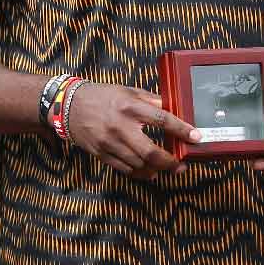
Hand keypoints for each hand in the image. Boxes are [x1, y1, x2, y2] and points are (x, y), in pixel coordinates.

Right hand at [67, 83, 201, 178]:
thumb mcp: (126, 90)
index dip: (181, 129)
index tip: (196, 137)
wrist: (67, 106)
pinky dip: (141, 173)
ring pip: (139, 165)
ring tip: (167, 167)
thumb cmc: (100, 96)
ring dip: (157, 169)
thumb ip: (150, 100)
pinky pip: (125, 170)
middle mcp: (120, 126)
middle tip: (182, 165)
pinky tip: (149, 171)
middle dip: (170, 162)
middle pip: (151, 152)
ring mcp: (110, 142)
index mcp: (129, 106)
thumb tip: (172, 107)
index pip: (161, 119)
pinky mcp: (102, 154)